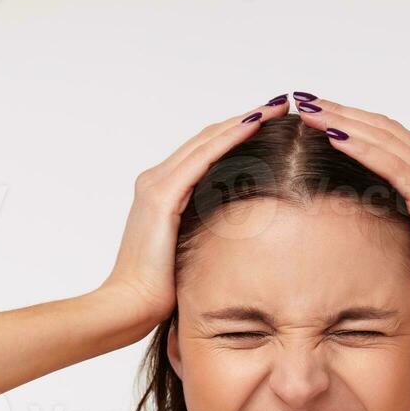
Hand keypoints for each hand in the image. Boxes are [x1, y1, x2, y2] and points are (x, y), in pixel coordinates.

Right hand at [104, 95, 291, 328]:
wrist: (129, 306)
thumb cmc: (160, 291)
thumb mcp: (190, 252)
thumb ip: (207, 232)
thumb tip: (241, 235)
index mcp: (162, 192)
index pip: (205, 152)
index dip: (237, 133)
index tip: (271, 123)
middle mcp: (156, 180)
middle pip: (208, 138)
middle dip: (246, 119)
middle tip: (280, 104)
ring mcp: (157, 185)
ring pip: (207, 141)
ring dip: (243, 121)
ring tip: (275, 107)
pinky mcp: (161, 197)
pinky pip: (203, 158)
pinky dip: (230, 139)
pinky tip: (255, 125)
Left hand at [294, 97, 409, 320]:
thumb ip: (398, 217)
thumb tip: (365, 217)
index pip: (390, 136)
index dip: (354, 120)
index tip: (320, 113)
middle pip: (384, 128)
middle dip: (342, 111)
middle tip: (306, 100)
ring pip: (384, 138)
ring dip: (344, 121)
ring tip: (310, 110)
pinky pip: (391, 164)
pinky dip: (361, 147)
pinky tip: (332, 136)